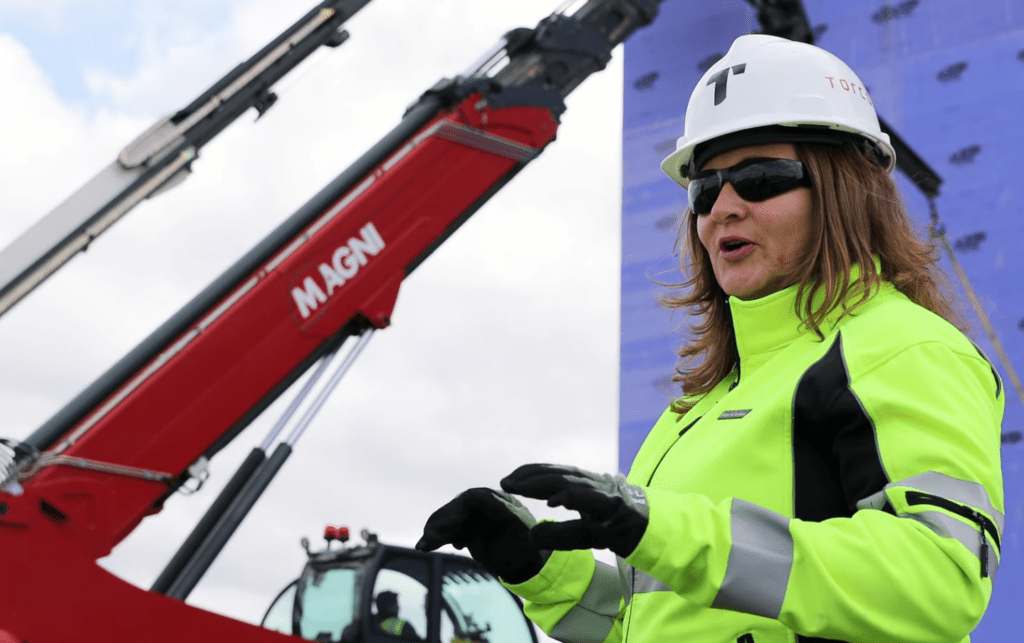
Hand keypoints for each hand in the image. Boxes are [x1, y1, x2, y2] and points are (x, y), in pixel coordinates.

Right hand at [416, 487, 547, 582]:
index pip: (474, 498)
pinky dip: (437, 537)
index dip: (457, 509)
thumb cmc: (526, 551)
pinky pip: (449, 529)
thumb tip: (478, 509)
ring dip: (434, 531)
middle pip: (457, 507)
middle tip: (428, 539)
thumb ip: (500, 519)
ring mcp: (475, 515)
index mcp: (501, 501)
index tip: (446, 527)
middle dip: (441, 523)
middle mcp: (485, 504)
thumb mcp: (517, 536)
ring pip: (449, 519)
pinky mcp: (466, 527)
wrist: (525, 564)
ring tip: (423, 546)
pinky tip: (427, 546)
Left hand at [500, 464, 648, 557]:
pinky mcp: (612, 503)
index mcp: (582, 486)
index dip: (528, 476)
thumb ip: (557, 534)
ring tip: (520, 487)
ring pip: (567, 481)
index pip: (551, 475)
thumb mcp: (581, 536)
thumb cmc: (614, 529)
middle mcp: (590, 483)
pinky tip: (553, 501)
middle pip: (555, 474)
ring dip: (542, 483)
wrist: (652, 531)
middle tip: (505, 483)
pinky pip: (588, 497)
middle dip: (529, 477)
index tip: (507, 482)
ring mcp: (601, 491)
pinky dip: (570, 496)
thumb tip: (531, 536)